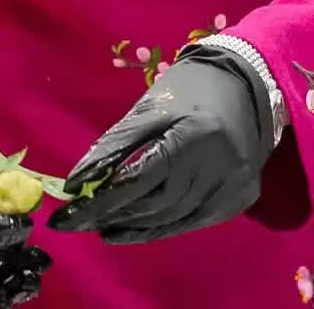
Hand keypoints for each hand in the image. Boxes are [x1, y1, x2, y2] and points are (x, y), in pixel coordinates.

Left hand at [47, 48, 275, 243]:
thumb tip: (78, 182)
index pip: (138, 178)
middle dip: (110, 214)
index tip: (67, 213)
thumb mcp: (149, 108)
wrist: (246, 83)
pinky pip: (191, 223)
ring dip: (131, 225)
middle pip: (154, 203)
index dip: (101, 198)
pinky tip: (129, 230)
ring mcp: (233, 185)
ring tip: (98, 226)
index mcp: (193, 134)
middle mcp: (218, 165)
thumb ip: (115, 144)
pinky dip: (157, 230)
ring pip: (171, 218)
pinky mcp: (240, 198)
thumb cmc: (188, 91)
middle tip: (75, 222)